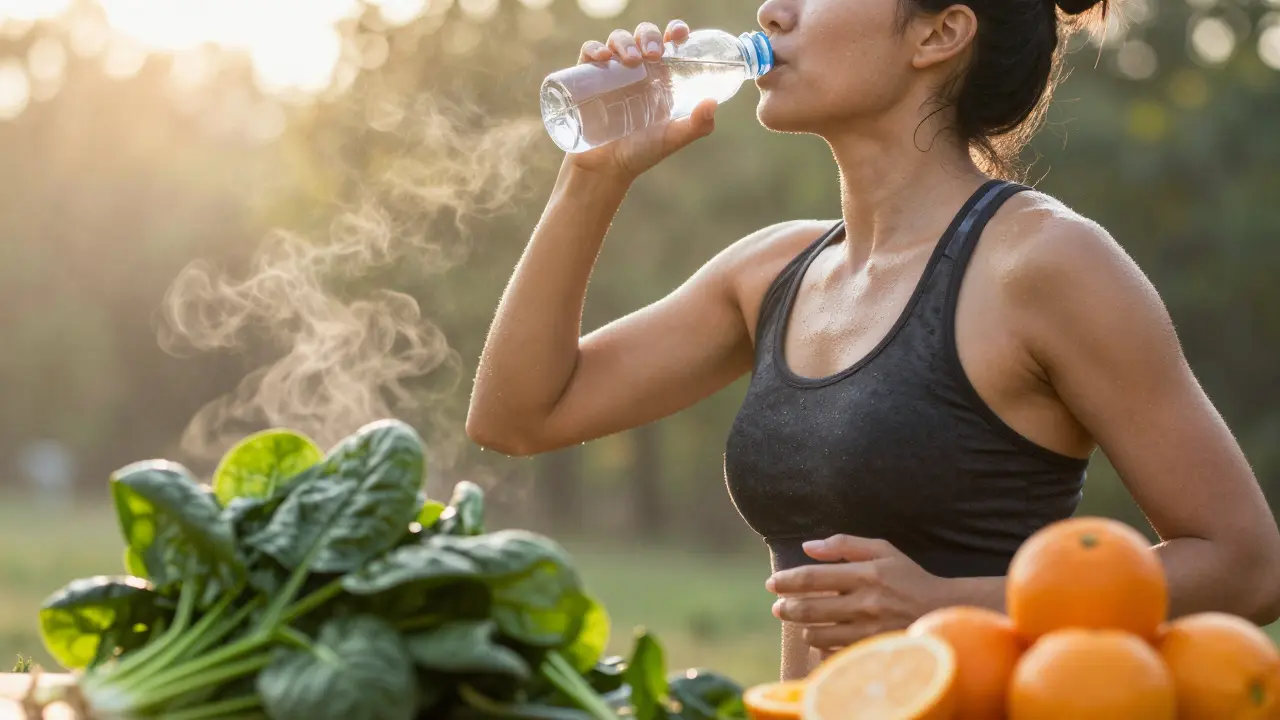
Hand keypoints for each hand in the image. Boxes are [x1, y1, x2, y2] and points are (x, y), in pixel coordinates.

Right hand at [565, 19, 718, 181]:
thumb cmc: (640, 154)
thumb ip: (697, 125)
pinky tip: (603, 58)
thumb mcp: (672, 139)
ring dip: (625, 41)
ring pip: (618, 39)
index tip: (679, 34)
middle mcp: (637, 70)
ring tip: (631, 61)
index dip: (674, 31)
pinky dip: (595, 49)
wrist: (605, 170)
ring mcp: (611, 73)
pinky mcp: (586, 79)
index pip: (669, 44)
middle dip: (649, 35)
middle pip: (643, 35)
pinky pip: (589, 52)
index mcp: (660, 77)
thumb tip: (713, 101)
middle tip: (654, 53)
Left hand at [766, 536, 952, 654]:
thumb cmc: (908, 577)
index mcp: (866, 574)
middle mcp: (867, 603)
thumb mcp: (882, 550)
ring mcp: (870, 630)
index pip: (813, 577)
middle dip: (787, 609)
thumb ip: (843, 545)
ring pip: (819, 635)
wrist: (943, 609)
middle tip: (778, 608)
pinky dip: (823, 648)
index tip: (772, 584)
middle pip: (810, 609)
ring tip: (802, 623)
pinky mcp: (874, 650)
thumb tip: (807, 546)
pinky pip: (835, 654)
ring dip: (803, 629)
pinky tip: (821, 640)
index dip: (786, 581)